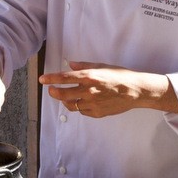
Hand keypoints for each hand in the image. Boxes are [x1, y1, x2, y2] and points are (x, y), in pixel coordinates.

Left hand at [39, 61, 177, 116]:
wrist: (135, 90)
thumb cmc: (120, 76)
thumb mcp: (102, 66)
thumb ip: (85, 66)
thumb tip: (71, 64)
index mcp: (88, 76)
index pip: (63, 78)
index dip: (50, 79)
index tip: (42, 79)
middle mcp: (88, 90)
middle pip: (62, 94)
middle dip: (53, 92)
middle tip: (51, 90)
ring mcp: (92, 103)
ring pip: (70, 104)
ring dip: (65, 100)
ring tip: (65, 96)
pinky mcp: (96, 113)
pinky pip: (82, 111)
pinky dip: (79, 106)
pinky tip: (82, 101)